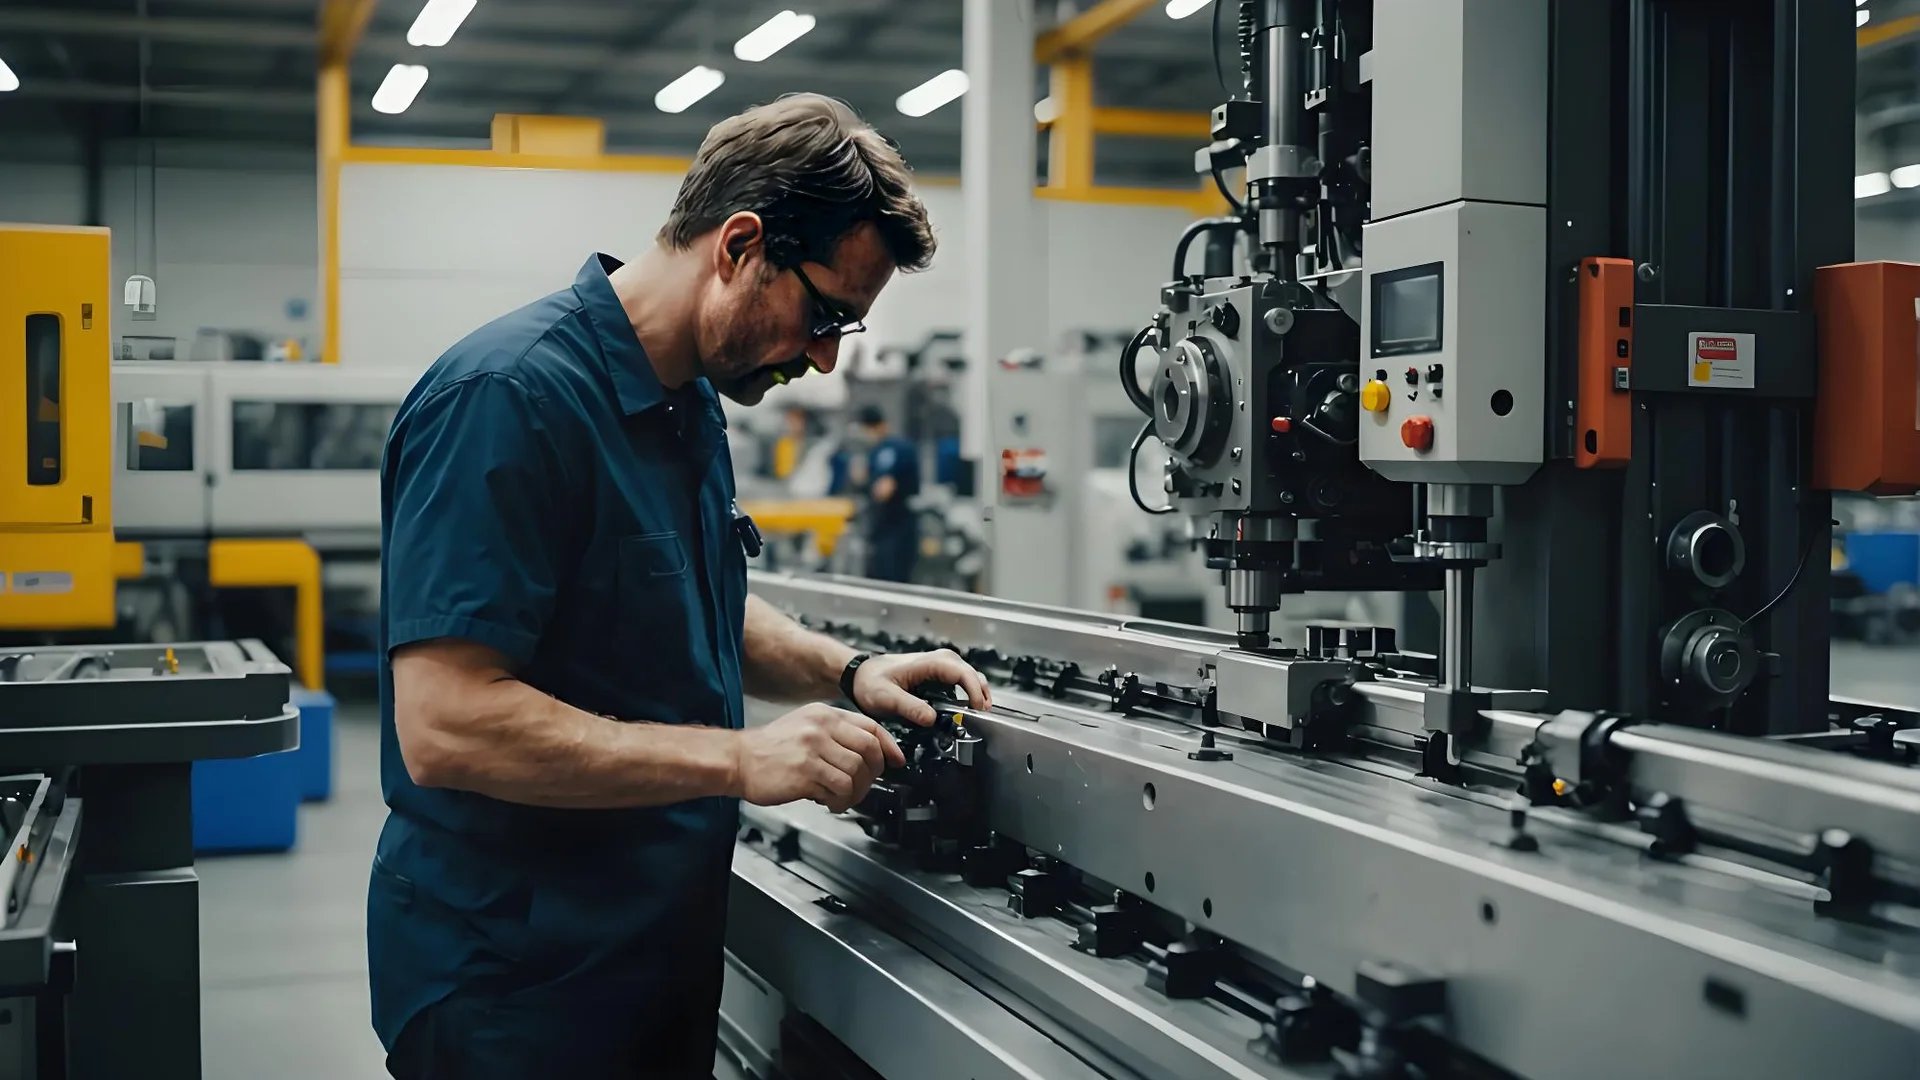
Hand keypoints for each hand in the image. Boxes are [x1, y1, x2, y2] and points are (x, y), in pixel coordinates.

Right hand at [733, 703, 904, 812]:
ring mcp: (813, 748)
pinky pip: (840, 789)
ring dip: (856, 792)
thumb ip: (835, 734)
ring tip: (842, 798)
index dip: (888, 747)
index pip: (871, 726)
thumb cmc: (769, 749)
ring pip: (857, 772)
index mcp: (824, 714)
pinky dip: (841, 801)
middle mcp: (821, 727)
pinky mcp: (805, 772)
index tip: (895, 761)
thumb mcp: (805, 726)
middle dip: (873, 773)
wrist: (737, 759)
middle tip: (864, 785)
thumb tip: (868, 754)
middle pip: (869, 750)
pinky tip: (830, 803)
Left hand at [851, 649, 992, 726]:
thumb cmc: (871, 682)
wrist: (861, 674)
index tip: (977, 709)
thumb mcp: (886, 697)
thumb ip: (909, 707)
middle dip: (981, 693)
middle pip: (971, 673)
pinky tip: (969, 707)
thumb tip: (932, 718)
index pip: (962, 673)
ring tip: (980, 713)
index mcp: (928, 663)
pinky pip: (961, 681)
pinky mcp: (938, 674)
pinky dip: (969, 692)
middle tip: (983, 715)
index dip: (975, 690)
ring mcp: (940, 665)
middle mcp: (938, 660)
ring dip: (978, 692)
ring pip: (969, 676)